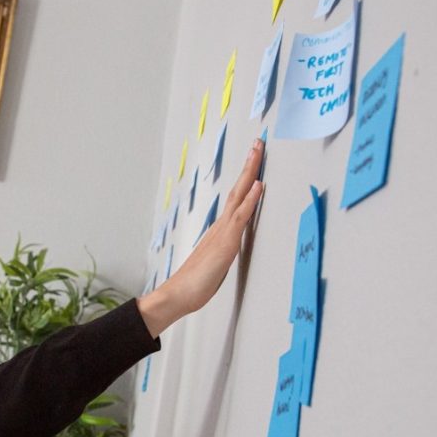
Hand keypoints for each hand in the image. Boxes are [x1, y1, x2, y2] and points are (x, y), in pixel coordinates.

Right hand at [138, 138, 264, 337]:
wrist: (178, 294)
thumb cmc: (195, 283)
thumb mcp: (216, 264)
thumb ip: (223, 250)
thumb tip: (229, 244)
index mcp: (220, 229)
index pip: (236, 197)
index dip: (246, 177)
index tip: (254, 158)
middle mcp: (221, 225)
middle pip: (238, 189)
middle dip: (249, 165)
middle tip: (258, 142)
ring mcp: (223, 232)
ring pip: (240, 196)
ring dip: (250, 173)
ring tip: (258, 152)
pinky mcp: (227, 243)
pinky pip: (241, 216)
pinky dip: (250, 199)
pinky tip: (258, 185)